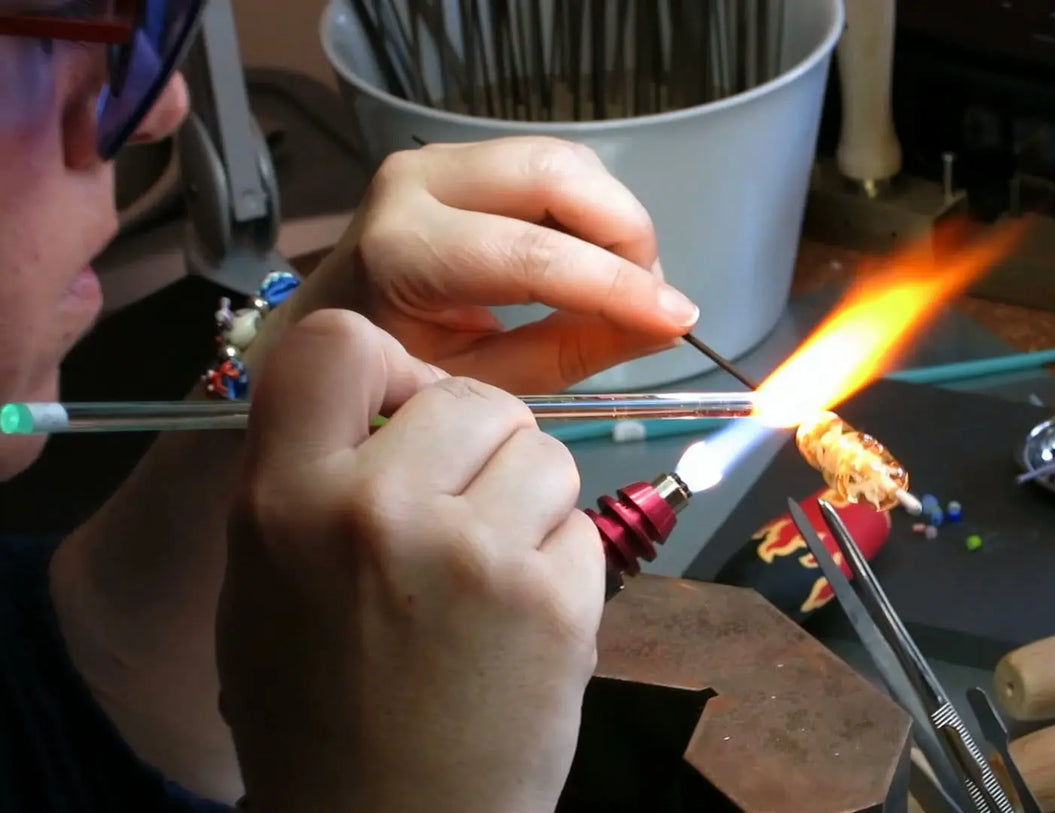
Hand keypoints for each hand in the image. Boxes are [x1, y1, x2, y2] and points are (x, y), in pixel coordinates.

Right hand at [217, 309, 601, 812]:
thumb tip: (387, 399)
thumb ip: (312, 478)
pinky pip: (582, 527)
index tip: (406, 409)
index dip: (389, 365)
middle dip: (482, 444)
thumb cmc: (321, 713)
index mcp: (283, 501)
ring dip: (531, 499)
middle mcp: (375, 511)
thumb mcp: (265, 582)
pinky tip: (522, 619)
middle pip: (474, 396)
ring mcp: (472, 554)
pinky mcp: (552, 600)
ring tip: (490, 572)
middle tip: (463, 512)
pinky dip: (564, 563)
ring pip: (546, 452)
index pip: (338, 341)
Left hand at [274, 136, 698, 391]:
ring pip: (563, 160)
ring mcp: (439, 159)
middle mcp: (416, 183)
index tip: (678, 320)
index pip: (531, 254)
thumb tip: (663, 326)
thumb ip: (572, 350)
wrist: (331, 332)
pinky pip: (554, 165)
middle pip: (554, 173)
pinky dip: (594, 210)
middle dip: (626, 232)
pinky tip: (599, 262)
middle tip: (653, 296)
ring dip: (615, 219)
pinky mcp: (465, 156)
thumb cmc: (401, 372)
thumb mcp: (485, 382)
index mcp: (403, 251)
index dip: (615, 285)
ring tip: (628, 285)